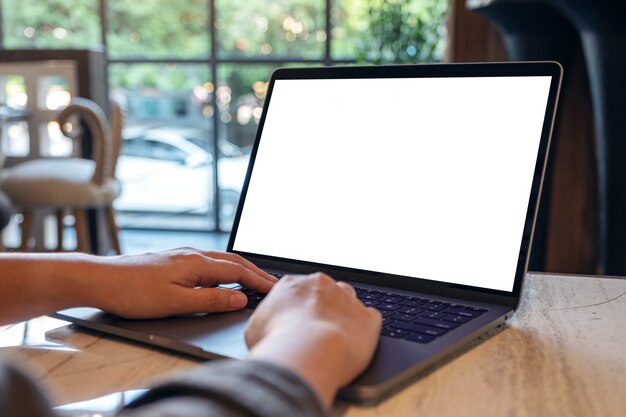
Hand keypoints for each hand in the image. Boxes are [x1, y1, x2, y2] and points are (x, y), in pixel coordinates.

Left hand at [89, 248, 276, 317]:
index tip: (275, 289)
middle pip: (234, 262)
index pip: (238, 272)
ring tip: (255, 279)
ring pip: (221, 260)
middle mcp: (193, 255)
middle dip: (256, 272)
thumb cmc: (133, 292)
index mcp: (197, 264)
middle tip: (273, 283)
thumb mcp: (176, 303)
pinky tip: (223, 277)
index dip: (258, 281)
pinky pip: (209, 262)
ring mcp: (183, 255)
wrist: (100, 279)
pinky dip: (225, 269)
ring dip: (242, 269)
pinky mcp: (173, 260)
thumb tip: (239, 299)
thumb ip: (210, 301)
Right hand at [245, 273, 381, 406]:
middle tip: (313, 332)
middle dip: (321, 309)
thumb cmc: (278, 341)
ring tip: (335, 337)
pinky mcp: (368, 318)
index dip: (296, 308)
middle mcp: (322, 285)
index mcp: (292, 284)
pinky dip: (364, 329)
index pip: (297, 290)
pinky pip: (370, 318)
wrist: (308, 352)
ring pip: (348, 300)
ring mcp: (347, 299)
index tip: (294, 323)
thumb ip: (264, 321)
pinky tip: (355, 342)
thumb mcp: (254, 329)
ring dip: (344, 314)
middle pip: (324, 292)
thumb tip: (265, 328)